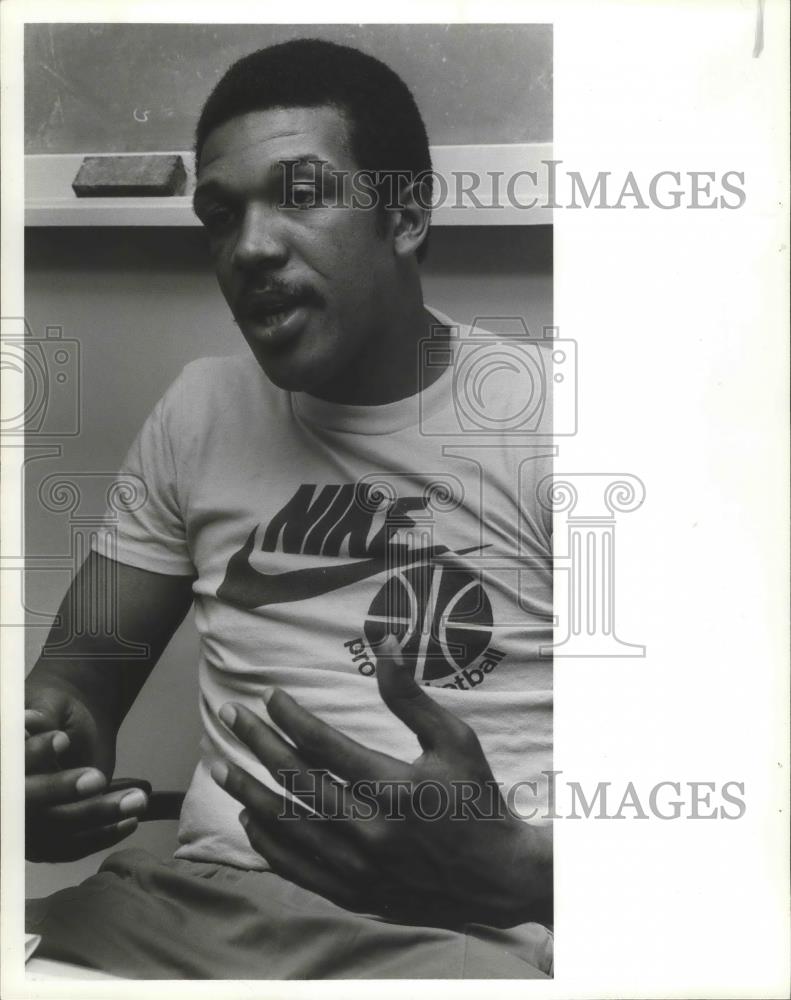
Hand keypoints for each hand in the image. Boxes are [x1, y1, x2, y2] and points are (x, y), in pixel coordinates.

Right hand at [25, 684, 147, 861]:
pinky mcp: (48, 841)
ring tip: (135, 800)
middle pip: (29, 802)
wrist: (70, 725)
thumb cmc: (56, 710)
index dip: (33, 755)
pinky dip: (102, 837)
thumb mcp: (51, 703)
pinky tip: (131, 821)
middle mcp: (10, 801)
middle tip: (97, 777)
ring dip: (96, 816)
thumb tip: (30, 720)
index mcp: (7, 766)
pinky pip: (71, 848)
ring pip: (55, 829)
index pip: (11, 769)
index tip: (61, 739)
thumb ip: (43, 714)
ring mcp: (27, 825)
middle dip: (61, 789)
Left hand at [211, 638, 551, 927]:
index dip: (291, 717)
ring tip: (222, 766)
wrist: (496, 877)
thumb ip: (411, 695)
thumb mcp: (454, 739)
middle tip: (230, 716)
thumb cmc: (476, 799)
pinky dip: (268, 843)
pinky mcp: (354, 892)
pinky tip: (249, 820)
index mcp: (392, 787)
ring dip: (249, 793)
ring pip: (287, 825)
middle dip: (257, 744)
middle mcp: (368, 829)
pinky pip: (296, 867)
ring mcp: (358, 866)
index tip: (271, 696)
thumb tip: (384, 644)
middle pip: (296, 781)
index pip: (324, 746)